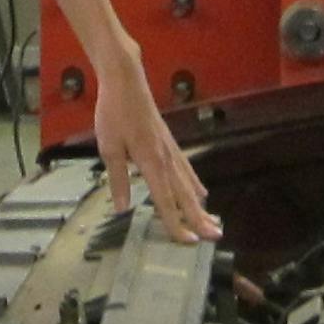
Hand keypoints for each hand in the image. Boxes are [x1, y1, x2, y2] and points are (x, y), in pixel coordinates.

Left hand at [91, 55, 220, 244]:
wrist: (126, 81)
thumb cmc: (114, 113)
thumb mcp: (108, 148)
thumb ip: (117, 180)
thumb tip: (122, 209)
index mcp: (151, 162)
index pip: (165, 201)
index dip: (176, 224)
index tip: (189, 242)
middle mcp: (166, 159)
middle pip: (185, 195)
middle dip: (199, 218)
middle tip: (215, 237)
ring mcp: (171, 149)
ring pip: (189, 183)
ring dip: (200, 205)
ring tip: (213, 222)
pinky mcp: (170, 142)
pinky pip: (186, 169)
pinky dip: (195, 184)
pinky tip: (201, 192)